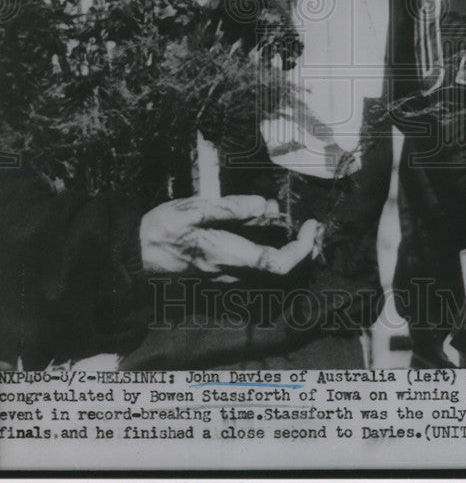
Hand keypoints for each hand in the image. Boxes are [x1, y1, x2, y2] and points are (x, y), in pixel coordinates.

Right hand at [139, 195, 318, 282]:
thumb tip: (266, 206)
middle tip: (314, 226)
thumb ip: (231, 208)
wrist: (134, 255)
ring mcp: (227, 276)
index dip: (301, 248)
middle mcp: (232, 272)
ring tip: (302, 227)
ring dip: (292, 251)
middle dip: (305, 250)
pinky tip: (275, 232)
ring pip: (270, 271)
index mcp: (229, 255)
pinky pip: (257, 267)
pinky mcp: (221, 272)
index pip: (278, 263)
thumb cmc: (161, 230)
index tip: (310, 224)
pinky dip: (275, 251)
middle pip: (281, 271)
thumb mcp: (193, 209)